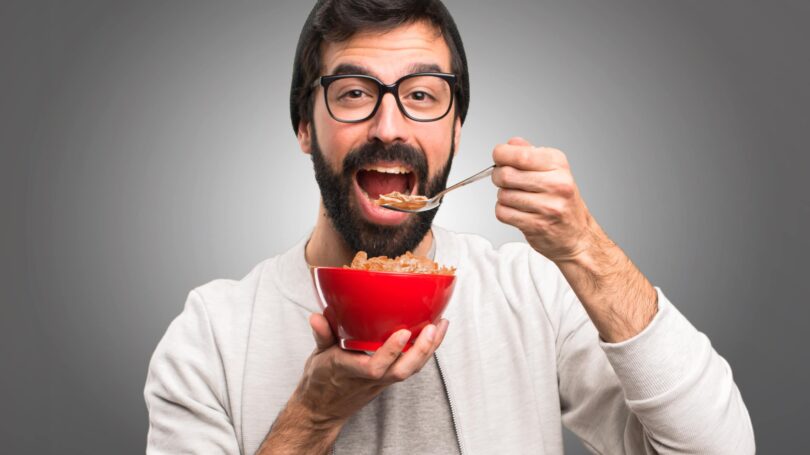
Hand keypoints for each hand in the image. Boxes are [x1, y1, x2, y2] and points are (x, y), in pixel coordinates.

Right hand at [294, 313, 449, 425]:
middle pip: (402, 371)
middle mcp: (370, 379)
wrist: (324, 409)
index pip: (374, 367)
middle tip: (433, 327)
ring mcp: (382, 381)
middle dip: (421, 350)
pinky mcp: (389, 379)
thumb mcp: (317, 356)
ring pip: (411, 370)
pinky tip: (433, 334)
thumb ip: (321, 335)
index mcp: (350, 371)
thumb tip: (316, 316)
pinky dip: (425, 351)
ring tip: (441, 325)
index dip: (391, 352)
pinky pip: (411, 367)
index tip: (403, 332)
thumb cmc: (321, 381)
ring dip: (429, 349)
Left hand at [492, 137, 600, 262]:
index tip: (498, 157)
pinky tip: (516, 211)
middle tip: (504, 179)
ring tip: (516, 198)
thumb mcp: (553, 170)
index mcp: (558, 165)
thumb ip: (530, 154)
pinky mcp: (537, 225)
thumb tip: (512, 143)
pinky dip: (503, 211)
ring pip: (503, 195)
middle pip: (507, 175)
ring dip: (503, 196)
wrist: (576, 235)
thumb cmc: (561, 201)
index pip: (521, 155)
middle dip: (498, 176)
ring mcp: (548, 206)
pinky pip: (503, 213)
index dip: (501, 154)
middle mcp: (556, 184)